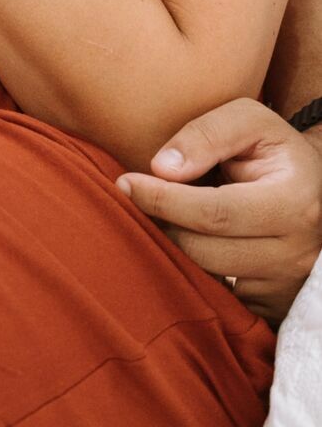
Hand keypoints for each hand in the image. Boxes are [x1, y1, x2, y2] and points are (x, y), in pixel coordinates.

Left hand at [116, 98, 321, 324]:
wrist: (314, 190)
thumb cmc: (275, 149)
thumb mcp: (250, 121)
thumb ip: (207, 134)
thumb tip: (162, 168)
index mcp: (293, 203)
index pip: (214, 212)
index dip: (163, 199)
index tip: (126, 183)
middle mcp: (296, 253)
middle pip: (205, 251)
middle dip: (163, 222)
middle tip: (139, 197)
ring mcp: (287, 285)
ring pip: (208, 277)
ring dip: (175, 246)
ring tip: (168, 215)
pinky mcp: (276, 306)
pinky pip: (221, 298)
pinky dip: (195, 271)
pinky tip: (189, 240)